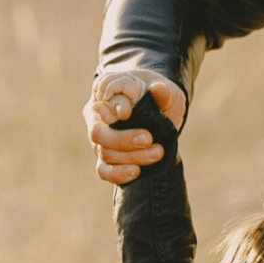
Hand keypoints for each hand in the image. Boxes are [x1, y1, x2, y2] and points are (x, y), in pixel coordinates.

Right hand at [83, 68, 187, 184]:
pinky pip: (104, 171)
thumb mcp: (166, 91)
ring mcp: (100, 141)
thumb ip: (162, 91)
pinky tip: (137, 171)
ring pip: (104, 153)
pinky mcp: (108, 160)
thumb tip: (157, 89)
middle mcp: (97, 118)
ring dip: (132, 156)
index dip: (112, 106)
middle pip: (97, 133)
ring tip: (157, 153)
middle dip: (123, 139)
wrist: (163, 116)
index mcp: (105, 94)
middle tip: (148, 138)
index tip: (127, 113)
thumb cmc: (159, 98)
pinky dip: (118, 174)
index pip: (100, 98)